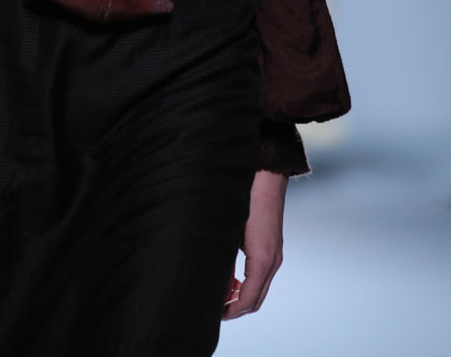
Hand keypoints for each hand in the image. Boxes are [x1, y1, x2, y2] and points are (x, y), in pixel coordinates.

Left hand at [222, 168, 286, 319]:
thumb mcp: (227, 230)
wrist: (265, 174)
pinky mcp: (273, 247)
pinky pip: (262, 276)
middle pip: (255, 300)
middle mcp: (272, 261)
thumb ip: (222, 259)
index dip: (229, 311)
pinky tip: (232, 277)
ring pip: (259, 289)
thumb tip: (213, 284)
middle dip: (234, 307)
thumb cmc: (243, 197)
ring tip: (219, 292)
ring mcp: (275, 254)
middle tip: (212, 307)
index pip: (247, 301)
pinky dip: (248, 283)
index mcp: (261, 260)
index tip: (211, 313)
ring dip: (241, 295)